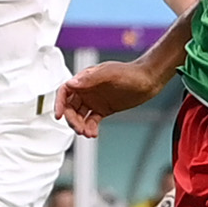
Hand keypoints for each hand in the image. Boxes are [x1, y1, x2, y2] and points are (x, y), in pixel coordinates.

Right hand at [56, 59, 170, 136]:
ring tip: (87, 133)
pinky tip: (93, 133)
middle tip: (79, 129)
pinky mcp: (103, 109)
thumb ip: (91, 78)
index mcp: (85, 79)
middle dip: (72, 119)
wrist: (148, 81)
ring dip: (80, 125)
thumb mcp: (110, 74)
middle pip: (70, 106)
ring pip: (79, 116)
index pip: (65, 91)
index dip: (59, 103)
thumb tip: (72, 83)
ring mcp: (95, 100)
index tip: (59, 115)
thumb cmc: (130, 73)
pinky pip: (91, 120)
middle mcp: (87, 89)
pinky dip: (89, 128)